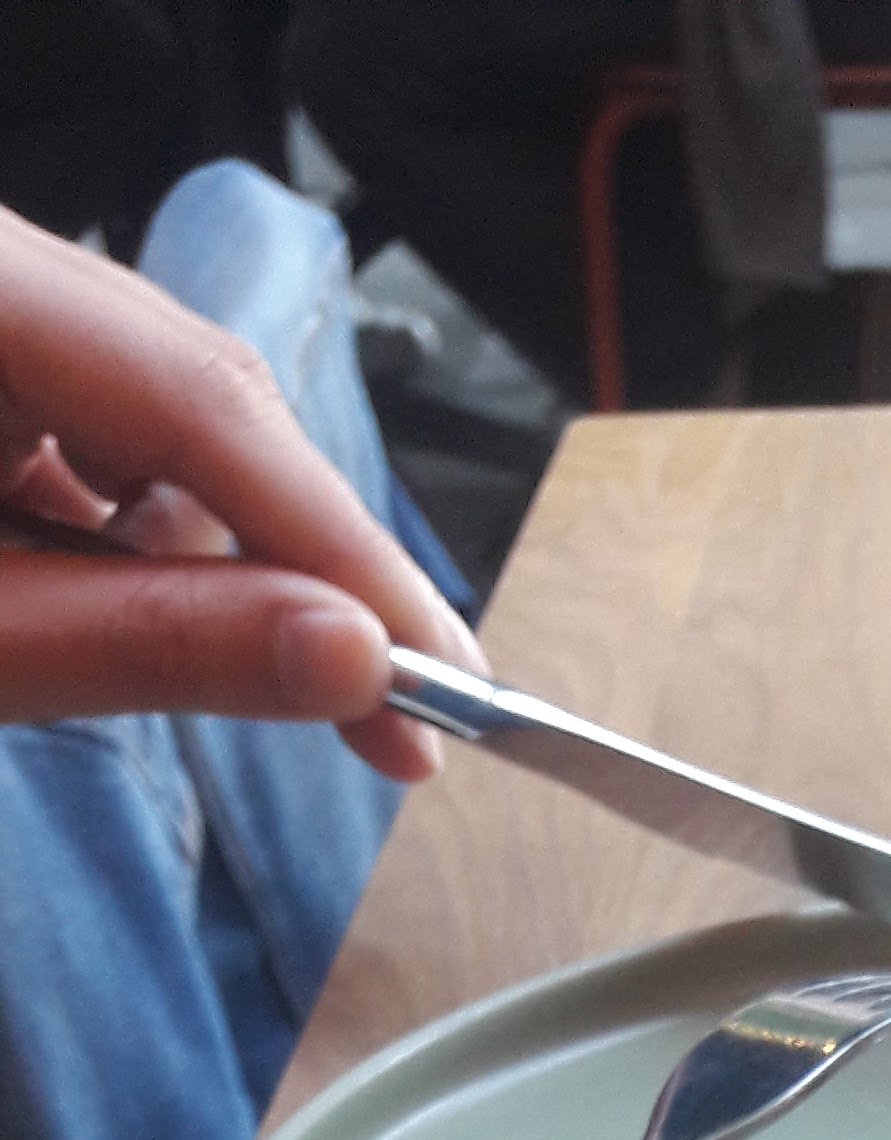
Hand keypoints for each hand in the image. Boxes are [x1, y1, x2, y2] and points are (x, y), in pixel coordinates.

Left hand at [0, 200, 484, 782]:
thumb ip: (154, 643)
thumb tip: (355, 657)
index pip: (205, 406)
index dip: (339, 544)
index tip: (441, 668)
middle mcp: (2, 278)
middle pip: (204, 393)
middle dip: (307, 557)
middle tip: (407, 705)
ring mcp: (5, 308)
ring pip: (168, 416)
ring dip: (225, 555)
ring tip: (273, 675)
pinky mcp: (2, 352)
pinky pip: (105, 425)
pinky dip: (149, 534)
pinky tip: (158, 612)